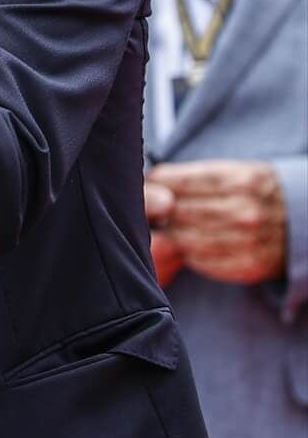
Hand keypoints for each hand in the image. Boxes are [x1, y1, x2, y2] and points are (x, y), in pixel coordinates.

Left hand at [146, 160, 286, 284]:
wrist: (305, 222)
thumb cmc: (258, 193)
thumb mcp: (234, 172)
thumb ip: (191, 177)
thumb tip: (145, 183)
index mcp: (239, 179)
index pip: (173, 181)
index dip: (154, 185)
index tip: (150, 187)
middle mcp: (244, 211)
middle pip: (174, 211)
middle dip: (161, 211)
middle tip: (161, 210)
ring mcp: (246, 241)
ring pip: (182, 238)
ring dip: (174, 232)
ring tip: (178, 226)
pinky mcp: (246, 266)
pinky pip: (197, 261)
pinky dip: (189, 253)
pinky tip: (196, 244)